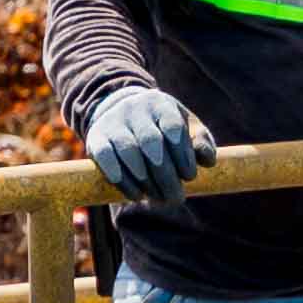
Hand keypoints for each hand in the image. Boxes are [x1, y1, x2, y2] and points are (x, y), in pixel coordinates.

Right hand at [85, 86, 215, 203]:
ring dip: (145, 180)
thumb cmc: (163, 127)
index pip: (172, 127)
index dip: (182, 155)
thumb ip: (201, 143)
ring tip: (157, 198)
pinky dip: (122, 180)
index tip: (189, 177)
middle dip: (165, 175)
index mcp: (160, 104)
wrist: (120, 111)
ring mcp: (113, 122)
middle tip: (176, 198)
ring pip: (128, 151)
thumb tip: (206, 160)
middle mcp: (134, 109)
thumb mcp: (186, 127)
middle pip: (150, 142)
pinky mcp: (96, 138)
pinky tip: (136, 196)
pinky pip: (106, 159)